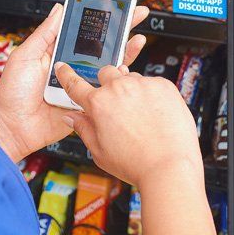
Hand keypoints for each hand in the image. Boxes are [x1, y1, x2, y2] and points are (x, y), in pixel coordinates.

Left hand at [0, 3, 148, 161]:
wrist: (13, 127)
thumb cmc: (12, 92)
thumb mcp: (25, 56)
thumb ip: (45, 34)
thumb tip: (59, 8)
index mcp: (58, 52)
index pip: (83, 30)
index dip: (99, 17)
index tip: (115, 3)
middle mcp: (73, 66)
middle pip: (102, 44)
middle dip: (121, 28)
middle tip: (137, 13)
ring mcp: (82, 84)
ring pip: (109, 65)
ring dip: (125, 51)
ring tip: (137, 38)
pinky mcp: (87, 102)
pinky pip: (106, 90)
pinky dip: (119, 79)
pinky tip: (126, 68)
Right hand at [54, 63, 201, 187]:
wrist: (170, 167)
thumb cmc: (136, 164)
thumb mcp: (100, 152)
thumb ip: (83, 129)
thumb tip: (71, 116)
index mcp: (98, 104)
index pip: (75, 85)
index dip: (66, 75)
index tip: (63, 67)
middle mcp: (118, 89)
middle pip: (106, 73)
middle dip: (107, 84)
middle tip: (116, 104)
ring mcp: (142, 84)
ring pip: (131, 78)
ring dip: (131, 89)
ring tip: (141, 115)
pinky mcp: (163, 85)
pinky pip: (153, 83)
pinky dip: (152, 95)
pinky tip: (156, 115)